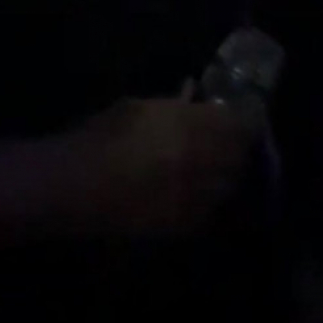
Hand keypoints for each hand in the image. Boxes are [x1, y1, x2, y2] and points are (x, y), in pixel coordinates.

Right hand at [81, 89, 262, 237]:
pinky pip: (211, 209)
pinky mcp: (184, 225)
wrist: (75, 187)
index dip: (246, 118)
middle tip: (231, 139)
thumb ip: (173, 105)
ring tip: (216, 165)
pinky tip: (196, 191)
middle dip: (239, 146)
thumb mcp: (140, 107)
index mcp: (190, 127)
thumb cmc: (102, 137)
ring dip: (227, 172)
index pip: (240, 123)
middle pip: (240, 155)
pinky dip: (210, 198)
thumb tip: (193, 97)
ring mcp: (195, 196)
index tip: (244, 114)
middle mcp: (201, 162)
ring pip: (229, 184)